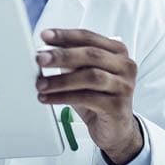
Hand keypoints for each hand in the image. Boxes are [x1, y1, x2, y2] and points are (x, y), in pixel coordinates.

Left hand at [36, 29, 141, 164]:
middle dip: (62, 55)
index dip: (65, 35)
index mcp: (117, 52)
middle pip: (91, 55)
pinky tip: (48, 98)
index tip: (45, 36)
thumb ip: (70, 61)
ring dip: (61, 80)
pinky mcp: (118, 106)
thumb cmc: (97, 96)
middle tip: (40, 59)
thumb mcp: (83, 74)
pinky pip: (87, 98)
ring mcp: (124, 86)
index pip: (88, 37)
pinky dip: (63, 97)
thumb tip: (44, 52)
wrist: (115, 128)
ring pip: (91, 77)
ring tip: (40, 84)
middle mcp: (124, 66)